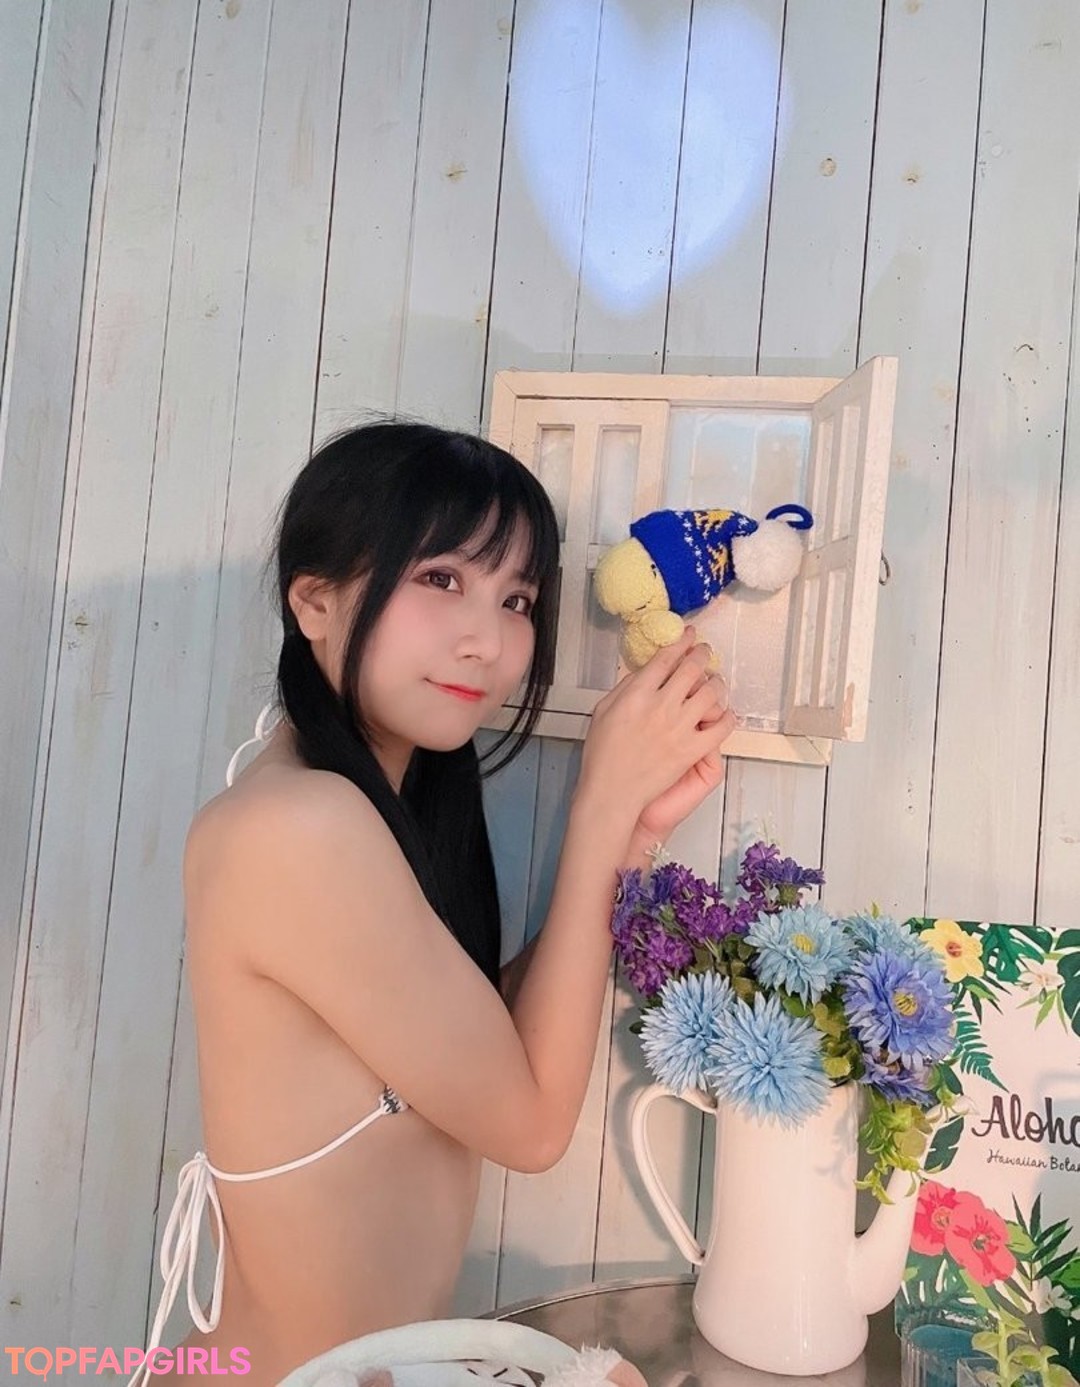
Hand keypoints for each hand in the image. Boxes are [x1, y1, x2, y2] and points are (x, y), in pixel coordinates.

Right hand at [579, 627, 733, 825]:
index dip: (680, 642)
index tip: (688, 635)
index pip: (666, 658)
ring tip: (716, 682)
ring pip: (711, 693)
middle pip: (692, 668)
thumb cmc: (602, 755)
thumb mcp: (603, 711)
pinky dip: (727, 716)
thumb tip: (645, 672)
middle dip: (702, 654)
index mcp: (637, 694)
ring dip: (716, 682)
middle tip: (705, 651)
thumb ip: (625, 688)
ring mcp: (680, 728)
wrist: (612, 792)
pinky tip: (724, 714)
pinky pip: (722, 727)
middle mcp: (662, 706)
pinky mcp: (693, 750)